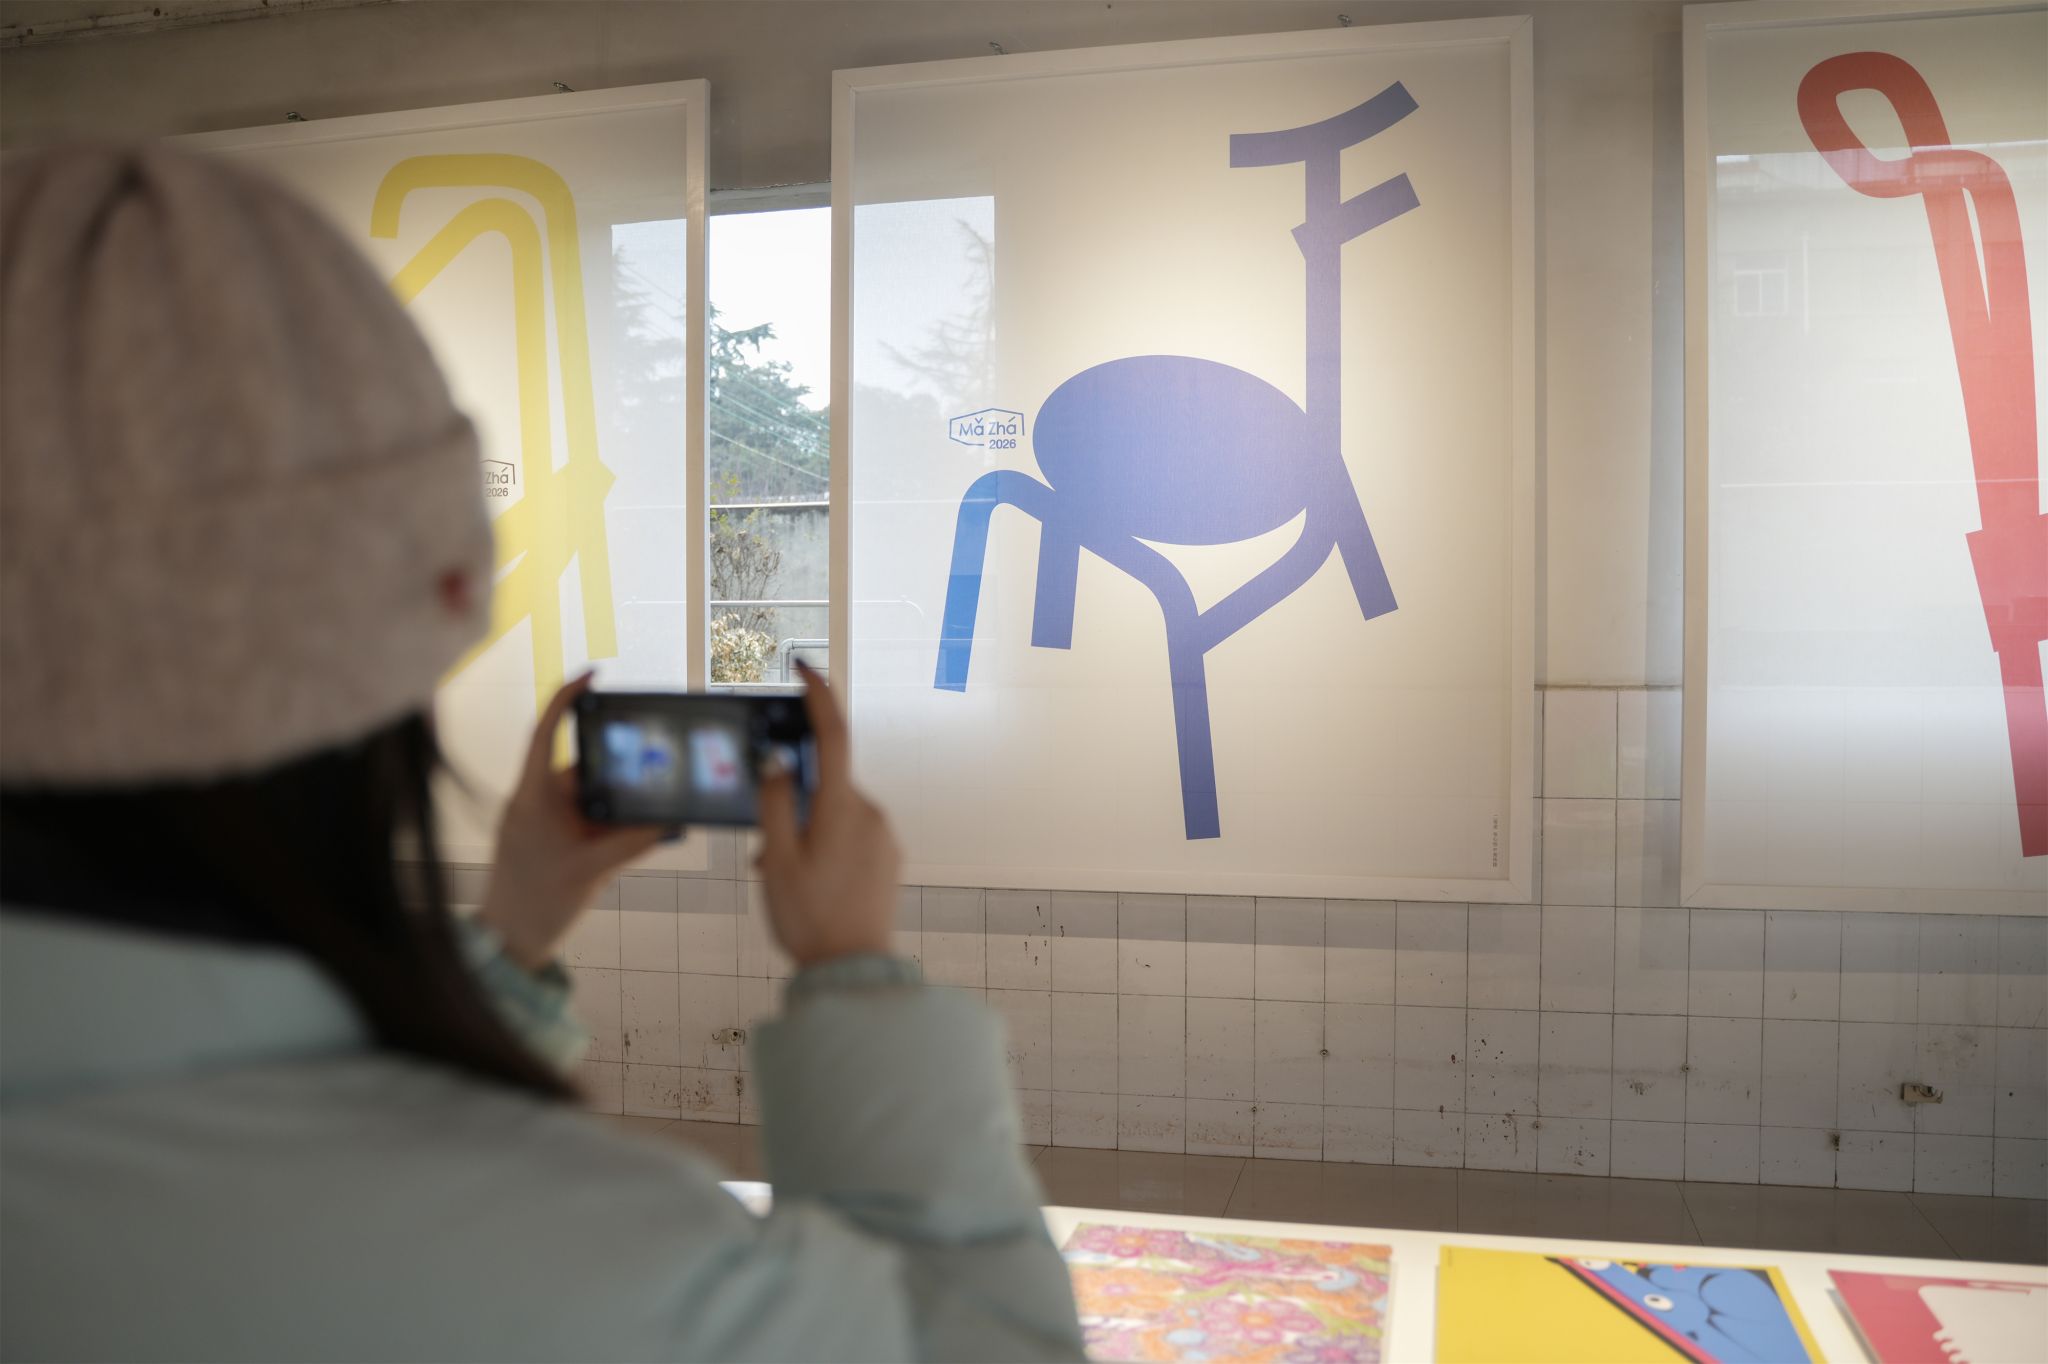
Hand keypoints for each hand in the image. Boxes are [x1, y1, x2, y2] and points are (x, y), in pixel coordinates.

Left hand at [476, 673, 666, 969]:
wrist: (509, 947)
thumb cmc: (536, 907)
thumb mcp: (594, 872)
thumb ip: (635, 841)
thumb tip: (672, 818)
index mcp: (532, 797)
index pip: (547, 733)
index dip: (568, 699)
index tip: (594, 676)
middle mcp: (536, 801)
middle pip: (585, 767)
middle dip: (622, 771)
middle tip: (658, 771)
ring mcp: (543, 821)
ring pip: (593, 797)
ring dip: (622, 806)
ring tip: (654, 816)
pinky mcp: (553, 839)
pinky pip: (590, 819)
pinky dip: (615, 824)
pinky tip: (642, 835)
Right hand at [755, 663, 901, 968]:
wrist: (854, 970)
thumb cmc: (810, 918)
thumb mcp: (776, 860)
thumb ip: (774, 804)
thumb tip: (778, 761)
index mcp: (842, 807)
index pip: (833, 734)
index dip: (818, 696)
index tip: (803, 668)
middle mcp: (870, 813)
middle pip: (824, 782)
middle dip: (791, 802)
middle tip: (765, 848)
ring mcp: (883, 835)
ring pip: (833, 811)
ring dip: (804, 830)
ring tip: (783, 877)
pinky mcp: (887, 856)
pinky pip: (849, 834)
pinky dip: (823, 845)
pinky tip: (807, 882)